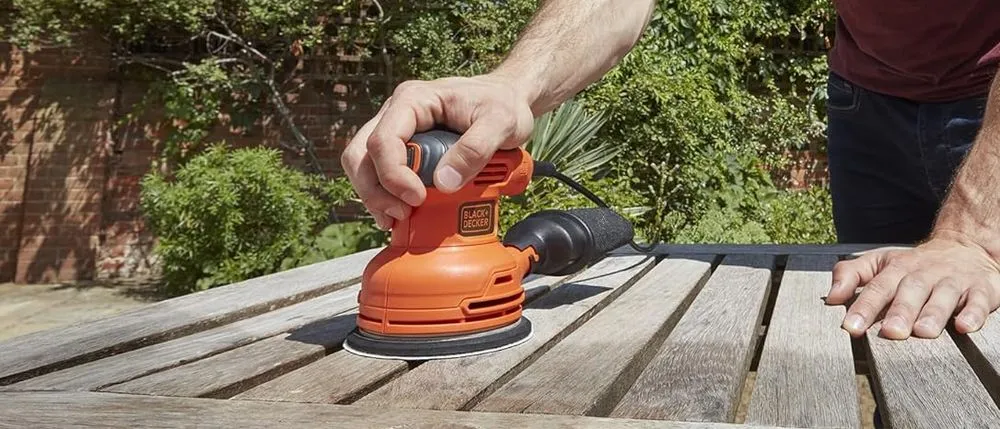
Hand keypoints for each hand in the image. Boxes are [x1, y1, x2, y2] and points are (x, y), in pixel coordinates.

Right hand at [340, 74, 534, 229]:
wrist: (509, 99)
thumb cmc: (504, 104)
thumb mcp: (501, 123)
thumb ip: (475, 149)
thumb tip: (444, 183)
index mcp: (414, 100)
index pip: (383, 140)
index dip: (393, 175)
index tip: (417, 198)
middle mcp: (396, 113)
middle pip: (361, 155)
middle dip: (374, 190)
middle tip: (400, 215)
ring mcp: (397, 131)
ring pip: (363, 166)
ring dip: (374, 196)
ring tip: (398, 219)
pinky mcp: (403, 149)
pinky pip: (380, 173)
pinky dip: (385, 196)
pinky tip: (400, 215)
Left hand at [825, 237, 999, 338]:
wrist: (967, 247)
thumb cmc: (916, 264)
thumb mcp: (881, 262)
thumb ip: (851, 275)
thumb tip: (831, 297)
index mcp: (897, 269)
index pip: (877, 288)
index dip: (863, 307)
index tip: (850, 327)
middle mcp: (924, 274)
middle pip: (910, 292)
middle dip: (900, 312)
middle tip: (890, 333)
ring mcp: (953, 281)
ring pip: (943, 296)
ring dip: (934, 314)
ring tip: (924, 332)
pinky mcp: (982, 289)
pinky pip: (979, 301)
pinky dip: (973, 313)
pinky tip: (965, 326)